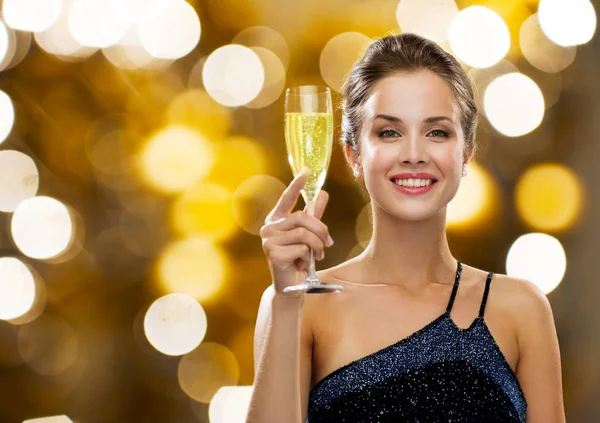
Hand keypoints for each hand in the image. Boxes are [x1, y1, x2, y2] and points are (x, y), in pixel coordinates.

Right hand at [259, 168, 333, 296]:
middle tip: (328, 243)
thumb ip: (313, 216)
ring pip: (304, 234)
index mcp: (277, 220)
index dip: (297, 185)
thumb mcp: (308, 236)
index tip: (306, 171)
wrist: (289, 286)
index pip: (287, 198)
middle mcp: (269, 227)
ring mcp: (269, 240)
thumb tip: (322, 194)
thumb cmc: (297, 259)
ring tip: (317, 256)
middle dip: (321, 231)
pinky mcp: (273, 253)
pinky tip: (302, 265)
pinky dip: (308, 258)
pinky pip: (301, 249)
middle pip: (302, 218)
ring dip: (317, 246)